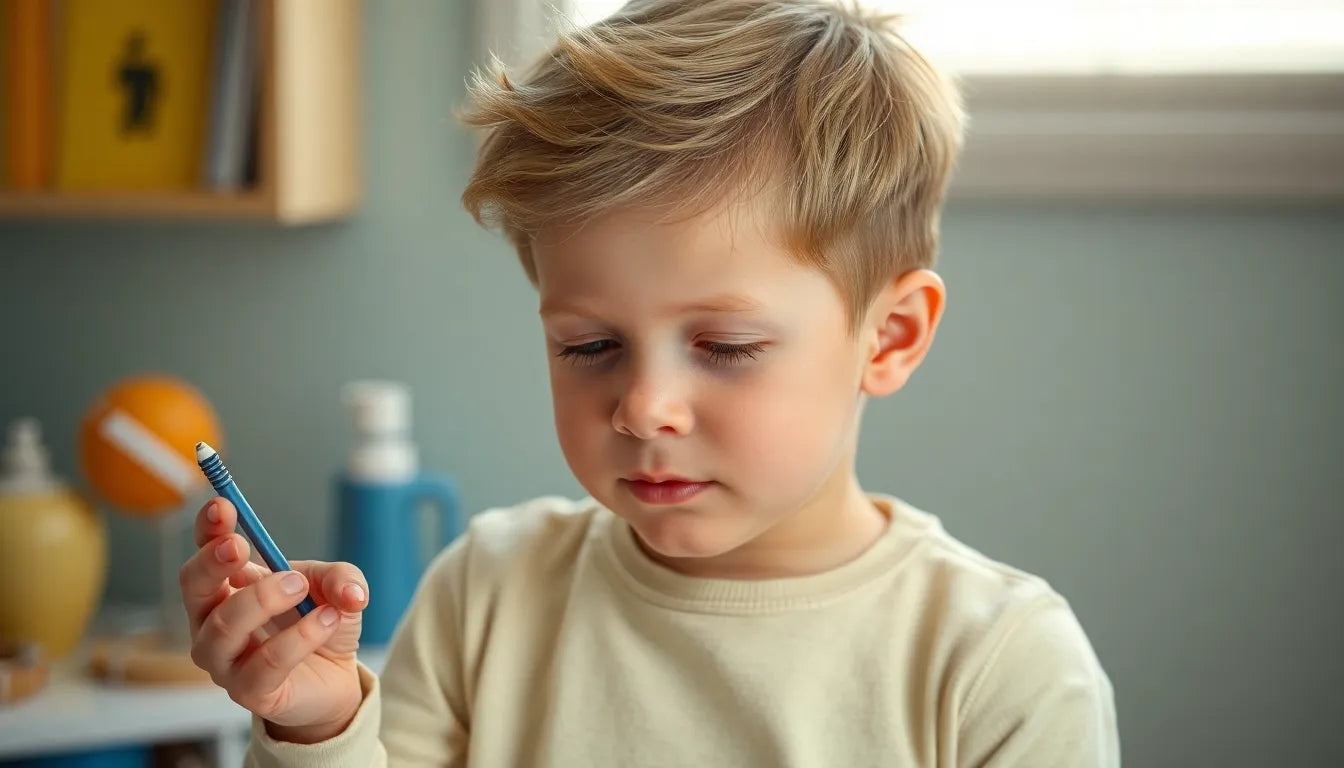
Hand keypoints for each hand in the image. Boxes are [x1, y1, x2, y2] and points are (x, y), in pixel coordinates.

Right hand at [179, 497, 369, 742]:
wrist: (335, 678)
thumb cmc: (320, 623)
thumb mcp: (337, 586)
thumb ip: (342, 578)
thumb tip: (349, 592)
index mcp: (228, 586)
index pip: (203, 553)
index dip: (207, 529)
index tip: (223, 506)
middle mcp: (213, 621)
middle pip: (192, 586)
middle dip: (213, 561)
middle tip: (242, 547)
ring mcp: (226, 659)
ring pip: (224, 627)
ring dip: (263, 600)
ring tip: (302, 587)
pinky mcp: (249, 691)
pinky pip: (266, 662)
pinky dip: (300, 637)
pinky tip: (328, 620)